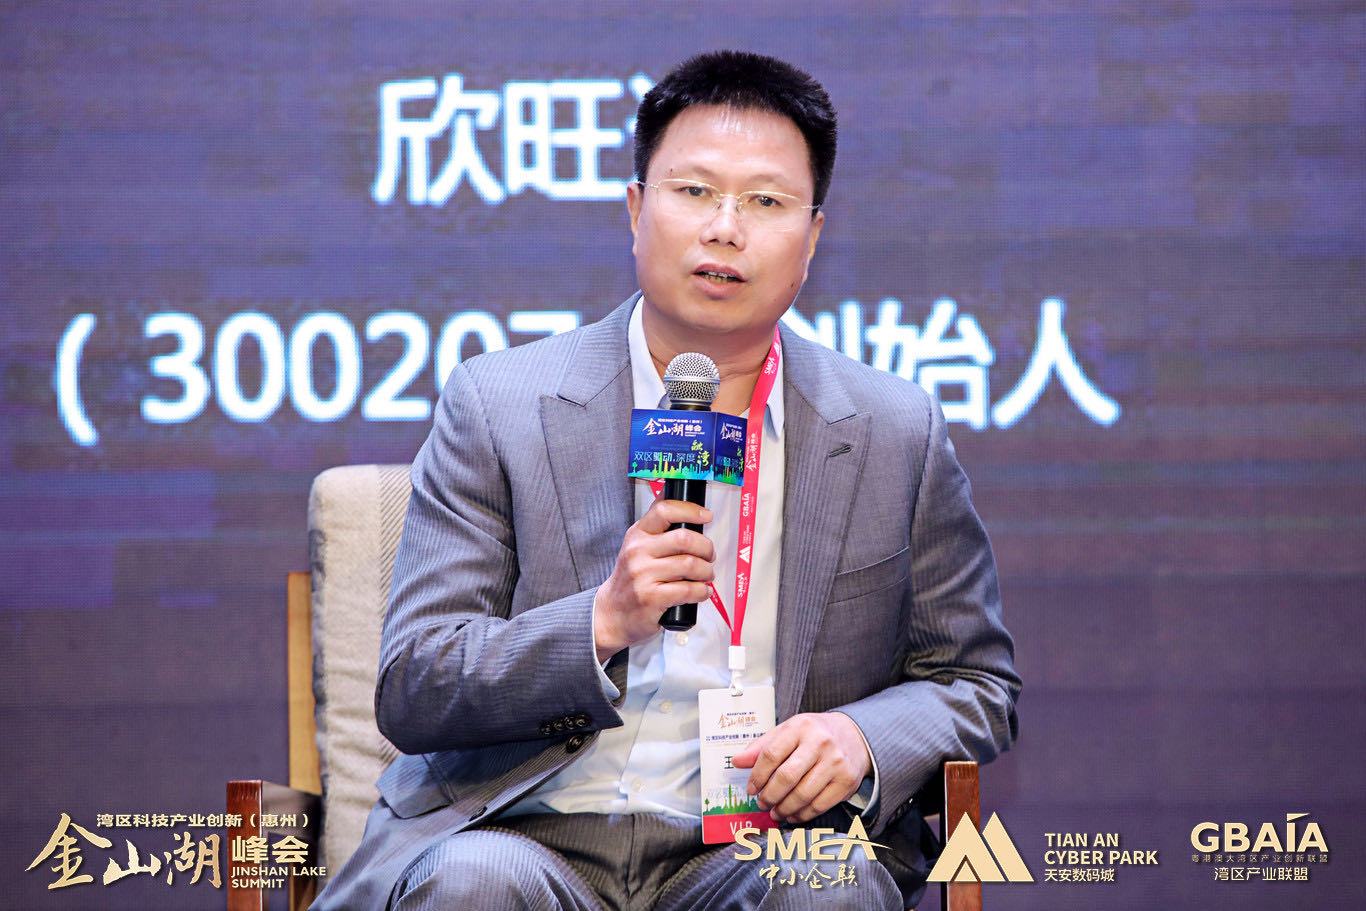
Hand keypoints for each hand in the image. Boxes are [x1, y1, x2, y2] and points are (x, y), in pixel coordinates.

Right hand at [593, 496, 713, 661]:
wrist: (613, 612)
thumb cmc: (631, 578)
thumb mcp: (637, 545)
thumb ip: (656, 523)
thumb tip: (675, 494)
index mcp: (637, 534)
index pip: (665, 510)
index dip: (690, 510)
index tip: (706, 515)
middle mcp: (638, 552)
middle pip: (684, 538)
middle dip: (706, 547)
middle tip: (709, 555)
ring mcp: (643, 575)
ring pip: (690, 564)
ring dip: (707, 571)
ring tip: (706, 575)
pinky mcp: (652, 598)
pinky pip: (689, 590)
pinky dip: (702, 591)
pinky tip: (701, 592)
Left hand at [731, 712, 870, 823]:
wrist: (854, 736)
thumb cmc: (814, 734)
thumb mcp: (787, 731)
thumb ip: (762, 746)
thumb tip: (736, 761)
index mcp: (800, 727)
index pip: (771, 754)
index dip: (757, 776)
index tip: (751, 789)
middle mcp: (820, 743)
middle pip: (786, 777)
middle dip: (769, 796)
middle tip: (762, 804)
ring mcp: (835, 763)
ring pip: (802, 794)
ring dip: (784, 808)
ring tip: (775, 812)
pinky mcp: (846, 781)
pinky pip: (819, 805)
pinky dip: (803, 814)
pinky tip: (793, 814)